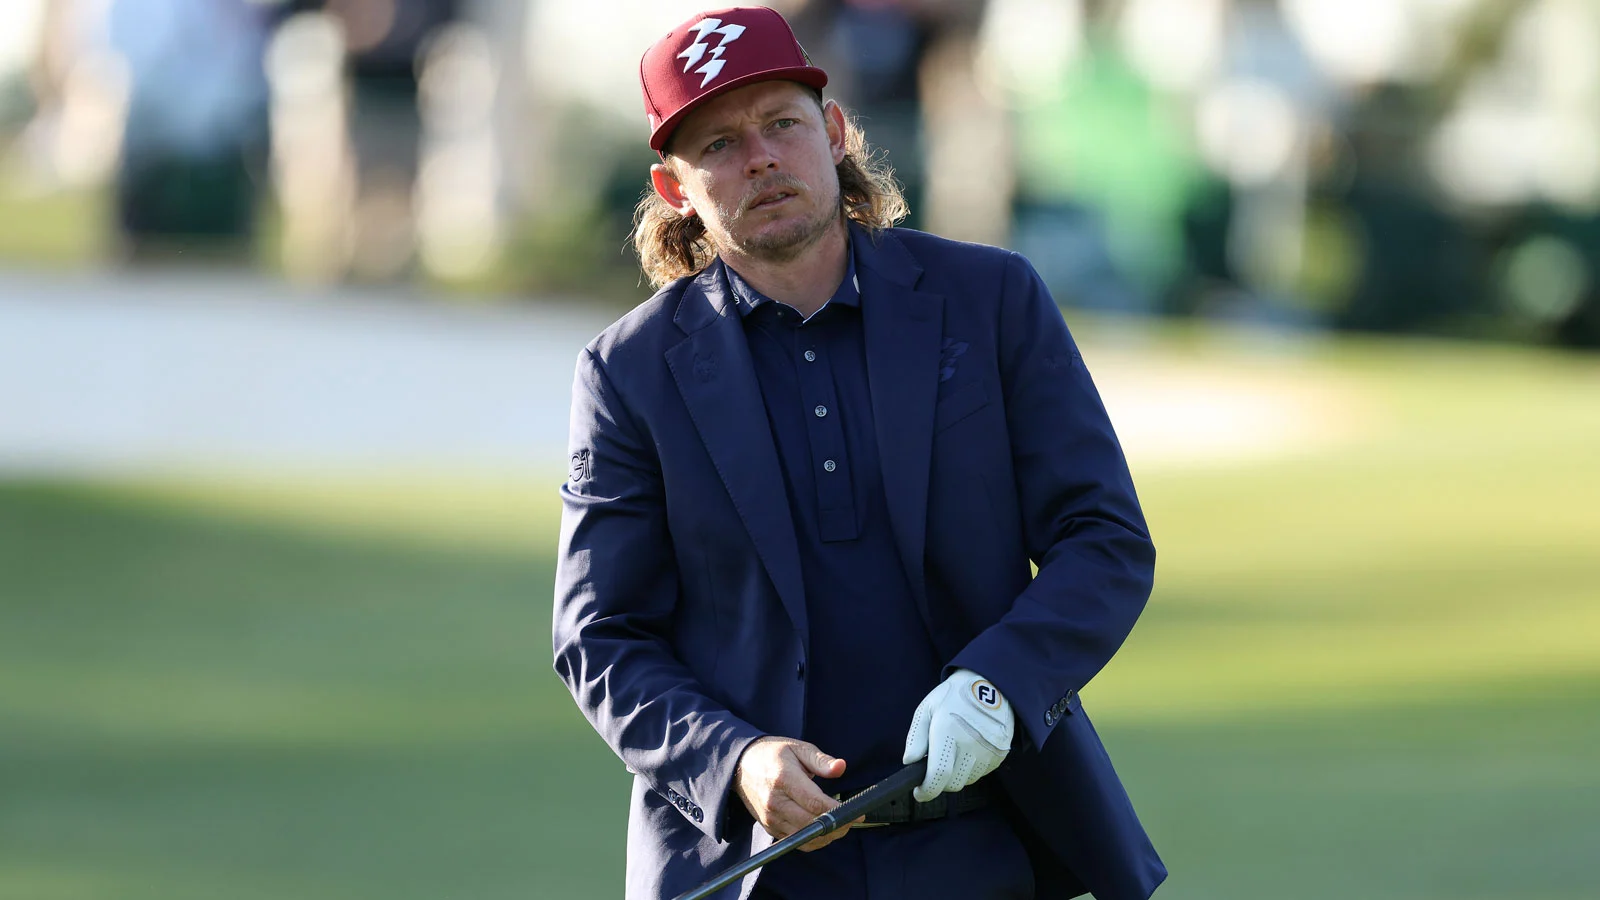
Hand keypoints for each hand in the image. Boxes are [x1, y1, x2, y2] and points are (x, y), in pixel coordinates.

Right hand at [734, 736, 859, 851]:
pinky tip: (824, 831)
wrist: (741, 765)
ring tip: (841, 826)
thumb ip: (821, 760)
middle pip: (811, 823)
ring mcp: (770, 817)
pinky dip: (812, 840)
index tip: (857, 811)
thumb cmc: (774, 754)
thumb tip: (841, 768)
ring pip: (804, 836)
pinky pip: (795, 841)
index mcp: (784, 779)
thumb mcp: (798, 748)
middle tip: (852, 820)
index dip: (838, 810)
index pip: (815, 803)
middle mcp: (775, 802)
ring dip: (826, 836)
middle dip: (837, 826)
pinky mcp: (769, 827)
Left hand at [902, 668, 1013, 801]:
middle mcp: (970, 743)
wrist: (990, 683)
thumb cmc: (953, 696)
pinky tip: (969, 749)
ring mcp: (988, 749)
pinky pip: (981, 773)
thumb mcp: (927, 709)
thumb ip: (915, 737)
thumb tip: (909, 762)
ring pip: (967, 780)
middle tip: (935, 766)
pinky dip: (971, 768)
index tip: (919, 792)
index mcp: (947, 731)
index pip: (938, 775)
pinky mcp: (1000, 753)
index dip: (927, 790)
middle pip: (952, 783)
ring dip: (956, 774)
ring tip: (954, 751)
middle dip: (940, 781)